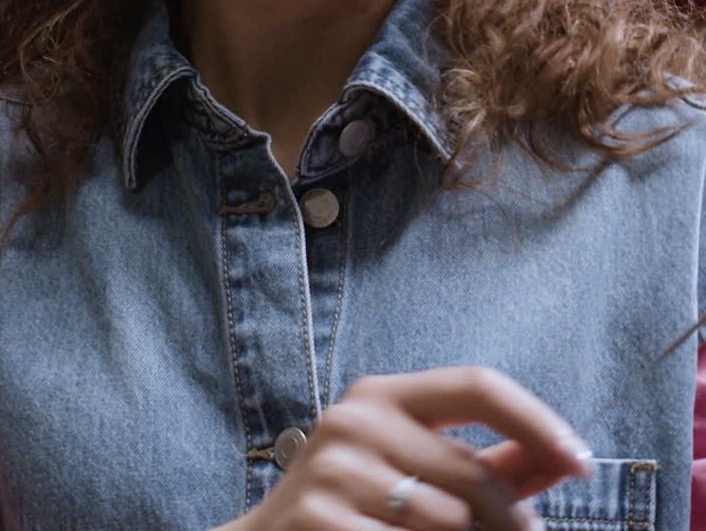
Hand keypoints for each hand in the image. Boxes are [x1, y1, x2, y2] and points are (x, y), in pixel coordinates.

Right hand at [215, 365, 592, 530]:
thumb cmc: (353, 503)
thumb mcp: (411, 465)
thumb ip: (487, 462)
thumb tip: (562, 458)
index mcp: (383, 394)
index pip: (478, 386)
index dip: (537, 420)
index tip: (581, 460)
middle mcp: (356, 420)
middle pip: (474, 473)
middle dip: (515, 520)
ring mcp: (334, 473)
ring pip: (451, 525)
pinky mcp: (321, 524)